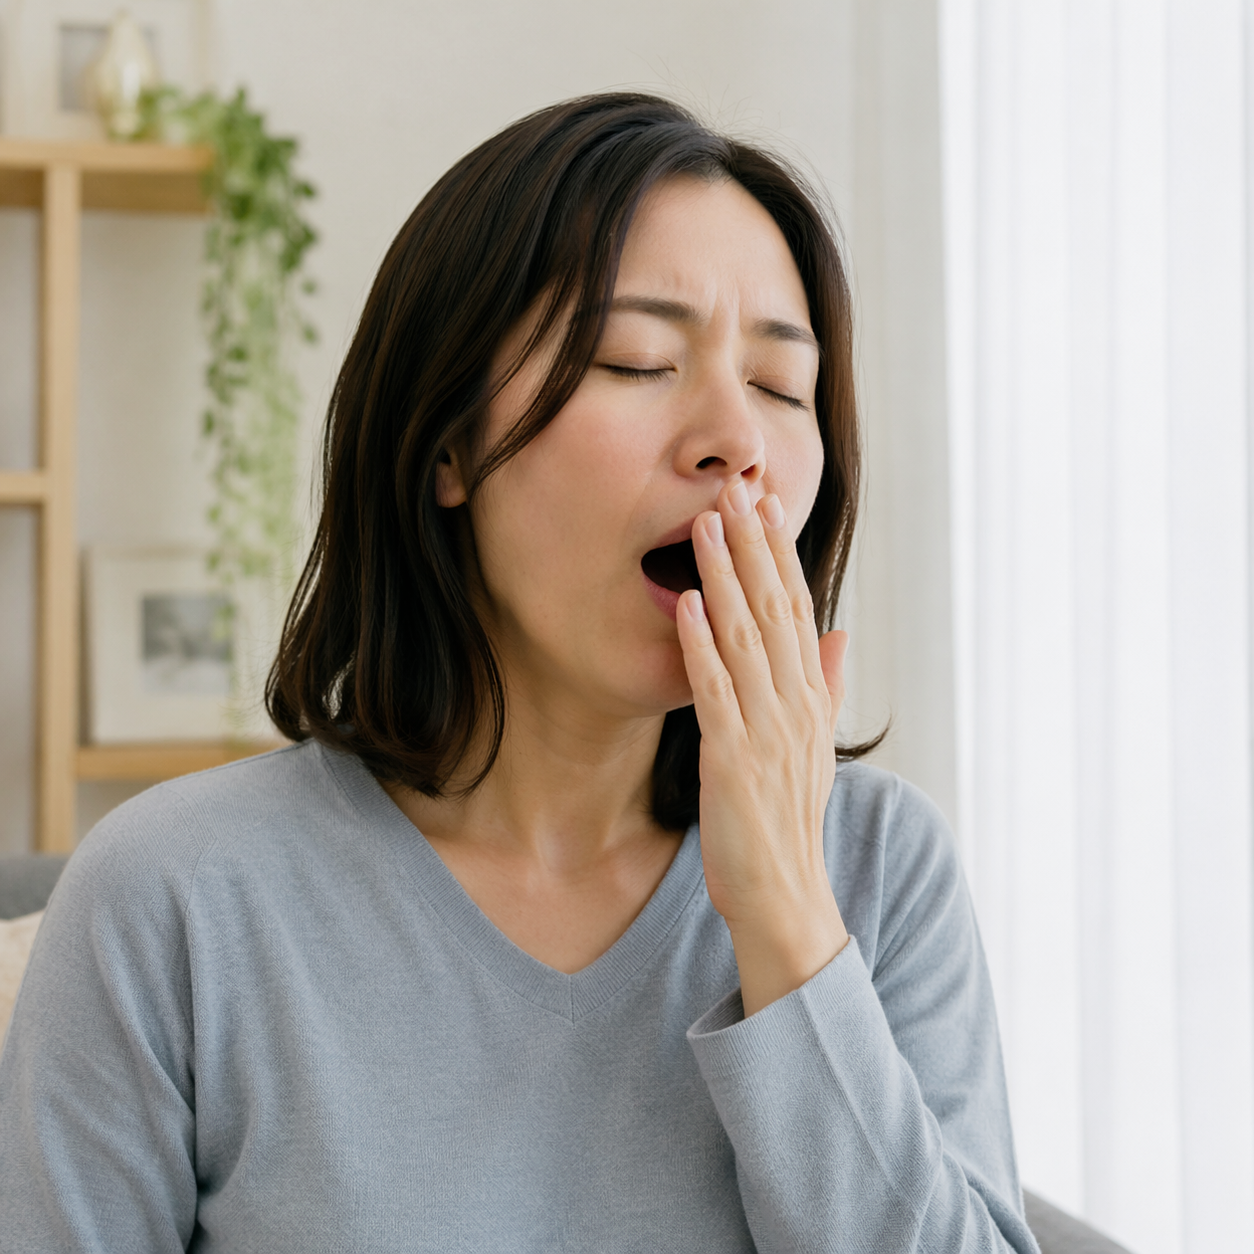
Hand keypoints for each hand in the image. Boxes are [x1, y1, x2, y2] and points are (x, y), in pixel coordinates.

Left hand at [676, 479, 850, 1015]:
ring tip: (704, 525)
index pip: (796, 609)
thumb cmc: (789, 820)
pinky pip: (716, 692)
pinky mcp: (734, 759)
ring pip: (747, 638)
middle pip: (775, 610)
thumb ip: (824, 684)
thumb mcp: (814, 747)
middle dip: (753, 547)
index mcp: (809, 698)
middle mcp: (793, 705)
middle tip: (735, 488)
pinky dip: (701, 646)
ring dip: (726, 578)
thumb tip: (837, 630)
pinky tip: (687, 603)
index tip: (763, 503)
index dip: (778, 554)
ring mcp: (766, 730)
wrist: (786, 894)